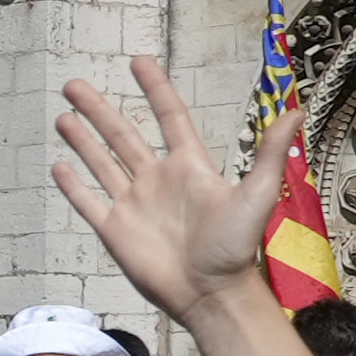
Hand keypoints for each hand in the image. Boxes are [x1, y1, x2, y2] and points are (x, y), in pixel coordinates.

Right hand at [45, 58, 273, 328]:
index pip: (169, 117)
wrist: (210, 294)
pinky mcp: (115, 230)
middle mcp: (157, 180)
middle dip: (99, 109)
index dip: (155, 89)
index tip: (139, 62)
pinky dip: (73, 185)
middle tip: (74, 84)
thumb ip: (269, 152)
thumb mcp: (257, 194)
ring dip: (81, 139)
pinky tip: (59, 166)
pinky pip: (89, 203)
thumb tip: (296, 109)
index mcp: (189, 167)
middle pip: (122, 135)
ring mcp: (133, 204)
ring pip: (101, 163)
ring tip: (62, 115)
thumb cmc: (235, 247)